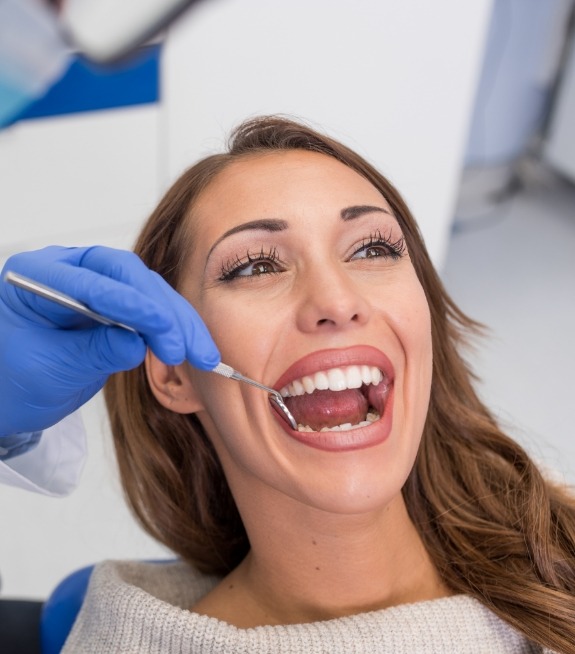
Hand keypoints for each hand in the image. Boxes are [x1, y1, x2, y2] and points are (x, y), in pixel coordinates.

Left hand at [0, 245, 219, 435]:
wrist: (10, 397)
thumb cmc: (10, 380)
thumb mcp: (47, 370)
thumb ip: (91, 353)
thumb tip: (135, 345)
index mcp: (37, 275)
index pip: (91, 281)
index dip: (130, 302)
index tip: (160, 325)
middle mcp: (70, 271)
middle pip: (129, 277)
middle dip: (162, 312)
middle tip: (181, 347)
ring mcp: (97, 287)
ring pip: (149, 293)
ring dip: (178, 323)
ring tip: (201, 355)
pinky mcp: (117, 308)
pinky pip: (153, 312)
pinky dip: (174, 331)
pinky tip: (192, 349)